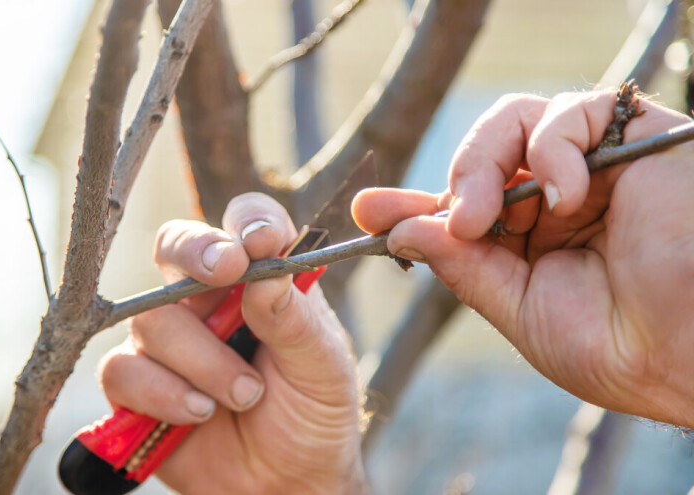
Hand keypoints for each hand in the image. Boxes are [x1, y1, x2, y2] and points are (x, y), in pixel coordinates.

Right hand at [98, 193, 365, 494]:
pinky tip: (199, 414)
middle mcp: (207, 301)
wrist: (286, 485)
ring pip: (154, 320)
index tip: (260, 243)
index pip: (245, 227)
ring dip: (203, 360)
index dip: (247, 223)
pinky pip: (123, 371)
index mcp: (259, 282)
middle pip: (177, 246)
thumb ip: (295, 320)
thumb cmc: (312, 416)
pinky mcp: (137, 385)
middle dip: (196, 254)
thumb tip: (265, 271)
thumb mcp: (323, 368)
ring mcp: (169, 341)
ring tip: (244, 396)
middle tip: (225, 273)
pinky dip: (163, 394)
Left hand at [352, 91, 693, 428]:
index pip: (462, 205)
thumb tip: (398, 232)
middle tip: (454, 219)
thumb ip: (462, 265)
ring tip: (488, 213)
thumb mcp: (519, 309)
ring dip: (485, 161)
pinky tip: (564, 197)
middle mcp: (558, 198)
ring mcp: (594, 166)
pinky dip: (551, 148)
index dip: (414, 206)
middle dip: (454, 181)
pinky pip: (572, 112)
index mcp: (533, 239)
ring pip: (516, 121)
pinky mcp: (634, 138)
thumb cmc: (620, 347)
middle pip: (482, 156)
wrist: (693, 355)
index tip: (368, 211)